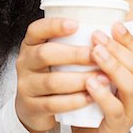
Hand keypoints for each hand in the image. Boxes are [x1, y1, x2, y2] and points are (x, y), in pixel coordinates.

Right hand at [15, 18, 96, 132]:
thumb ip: (72, 41)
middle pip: (44, 54)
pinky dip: (74, 101)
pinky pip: (53, 104)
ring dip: (79, 80)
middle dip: (74, 54)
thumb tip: (108, 26)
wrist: (34, 107)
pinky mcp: (31, 108)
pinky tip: (91, 97)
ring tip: (102, 78)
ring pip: (51, 82)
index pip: (36, 29)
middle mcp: (24, 62)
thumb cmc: (53, 71)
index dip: (54, 25)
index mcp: (30, 43)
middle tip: (98, 55)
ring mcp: (26, 86)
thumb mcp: (55, 53)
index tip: (76, 24)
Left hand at [72, 22, 132, 132]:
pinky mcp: (118, 126)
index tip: (114, 24)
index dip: (128, 38)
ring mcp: (130, 110)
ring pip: (130, 85)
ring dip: (112, 66)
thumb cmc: (93, 102)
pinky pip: (115, 110)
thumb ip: (98, 56)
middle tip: (97, 36)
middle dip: (116, 48)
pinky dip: (103, 95)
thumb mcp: (99, 75)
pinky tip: (90, 83)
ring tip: (95, 53)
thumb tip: (86, 26)